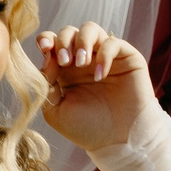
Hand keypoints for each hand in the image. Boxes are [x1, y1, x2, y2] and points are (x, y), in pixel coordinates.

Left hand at [35, 22, 154, 152]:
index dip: (46, 40)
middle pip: (68, 32)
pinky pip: (113, 42)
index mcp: (64, 70)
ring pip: (90, 28)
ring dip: (82, 41)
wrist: (118, 141)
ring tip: (81, 63)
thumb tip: (46, 57)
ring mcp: (104, 57)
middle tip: (64, 62)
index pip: (51, 43)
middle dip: (63, 42)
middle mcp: (84, 60)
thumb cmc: (87, 129)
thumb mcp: (55, 110)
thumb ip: (45, 83)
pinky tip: (100, 75)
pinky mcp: (126, 58)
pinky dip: (104, 54)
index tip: (44, 48)